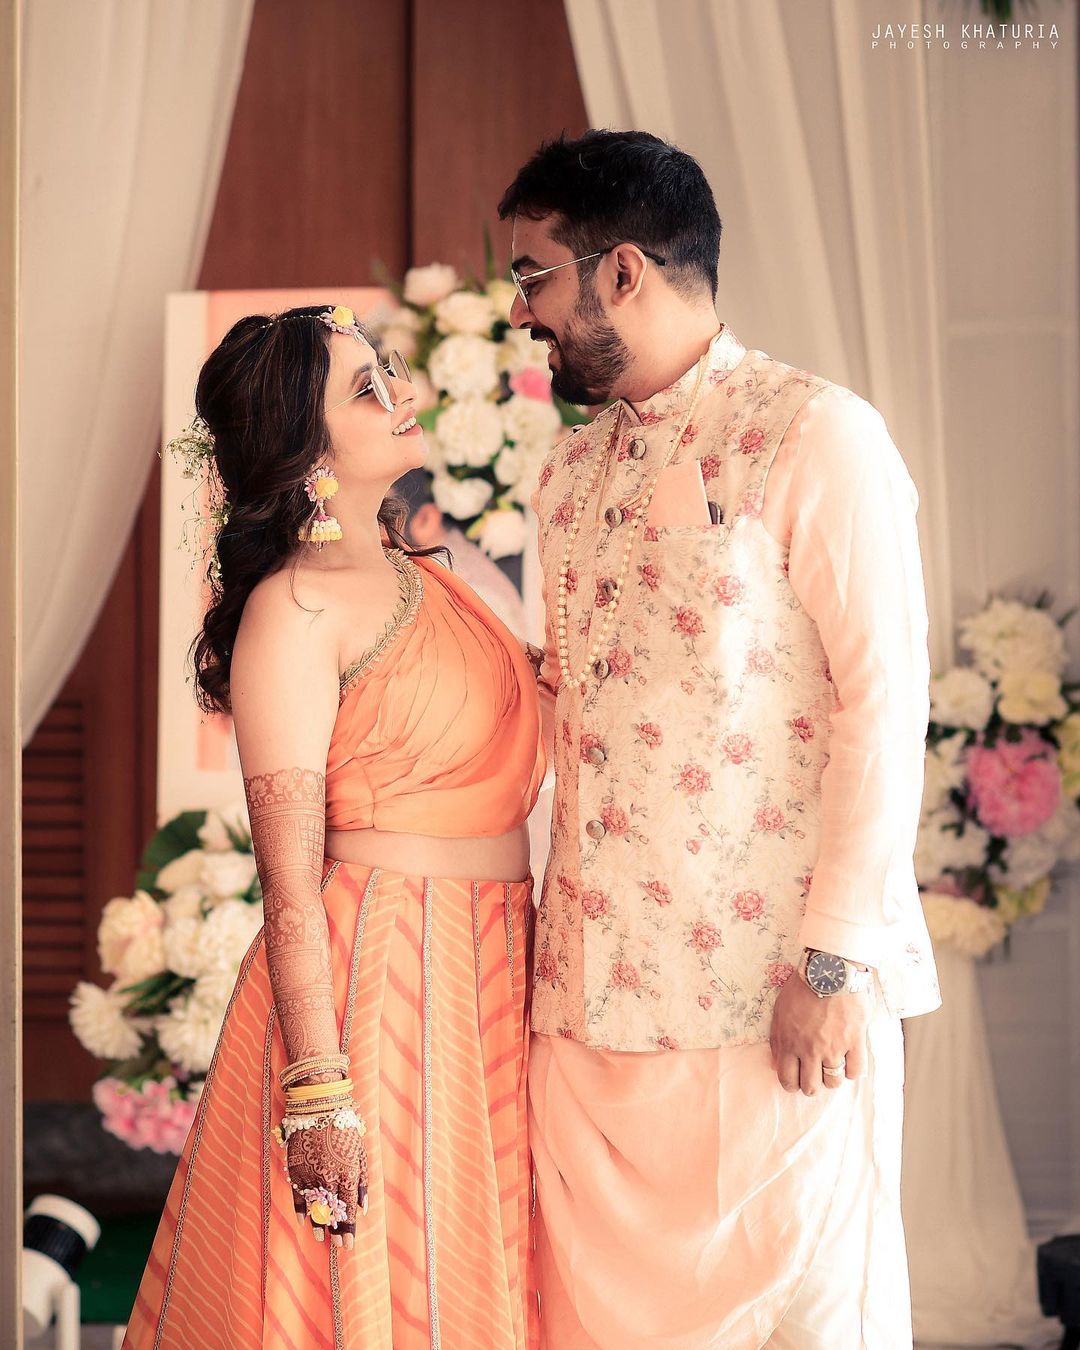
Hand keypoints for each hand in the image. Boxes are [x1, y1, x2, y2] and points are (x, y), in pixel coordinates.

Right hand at [286, 1120, 367, 1249]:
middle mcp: (329, 1179)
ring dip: (318, 1224)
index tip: (348, 1245)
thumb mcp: (360, 1153)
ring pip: (314, 1208)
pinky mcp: (296, 1171)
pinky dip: (300, 1210)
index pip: (348, 1211)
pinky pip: (297, 1197)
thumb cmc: (344, 1128)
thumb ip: (362, 1182)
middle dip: (335, 1231)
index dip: (348, 1229)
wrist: (319, 1107)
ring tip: (321, 1237)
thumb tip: (363, 1208)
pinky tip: (302, 1222)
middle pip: (332, 1213)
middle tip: (337, 1245)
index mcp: (348, 1175)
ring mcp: (311, 1176)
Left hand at [768, 971, 868, 1096]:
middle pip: (811, 1087)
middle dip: (811, 1084)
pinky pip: (855, 1071)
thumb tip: (776, 1064)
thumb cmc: (802, 987)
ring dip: (832, 1078)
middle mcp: (810, 1050)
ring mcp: (834, 1048)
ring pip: (833, 1082)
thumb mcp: (780, 1011)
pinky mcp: (854, 1041)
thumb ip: (777, 1040)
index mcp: (789, 1042)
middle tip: (815, 1074)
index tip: (796, 1079)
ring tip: (832, 1066)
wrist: (829, 970)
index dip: (791, 1084)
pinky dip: (851, 1071)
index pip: (787, 1079)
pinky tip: (848, 1061)